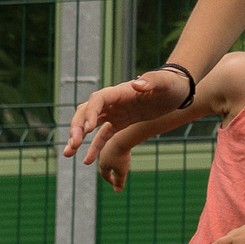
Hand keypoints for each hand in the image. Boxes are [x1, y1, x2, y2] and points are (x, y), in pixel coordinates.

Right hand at [61, 71, 184, 163]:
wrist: (177, 90)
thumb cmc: (171, 84)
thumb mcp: (164, 83)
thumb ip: (151, 81)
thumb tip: (136, 84)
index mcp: (120, 91)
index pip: (98, 99)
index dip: (90, 113)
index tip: (87, 129)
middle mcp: (113, 101)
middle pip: (86, 111)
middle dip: (77, 126)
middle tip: (73, 143)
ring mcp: (114, 112)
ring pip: (88, 125)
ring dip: (77, 138)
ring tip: (67, 154)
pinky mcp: (119, 122)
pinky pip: (102, 136)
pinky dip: (94, 147)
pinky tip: (86, 162)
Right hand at [98, 134, 137, 191]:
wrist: (121, 137)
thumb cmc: (121, 156)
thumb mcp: (122, 171)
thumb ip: (119, 181)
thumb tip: (117, 191)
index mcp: (103, 165)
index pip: (105, 175)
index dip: (110, 180)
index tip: (116, 184)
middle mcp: (102, 156)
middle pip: (105, 166)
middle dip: (110, 171)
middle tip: (115, 175)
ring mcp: (106, 147)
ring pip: (109, 157)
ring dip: (114, 162)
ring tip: (120, 164)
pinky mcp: (112, 140)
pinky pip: (113, 148)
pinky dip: (117, 153)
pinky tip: (123, 152)